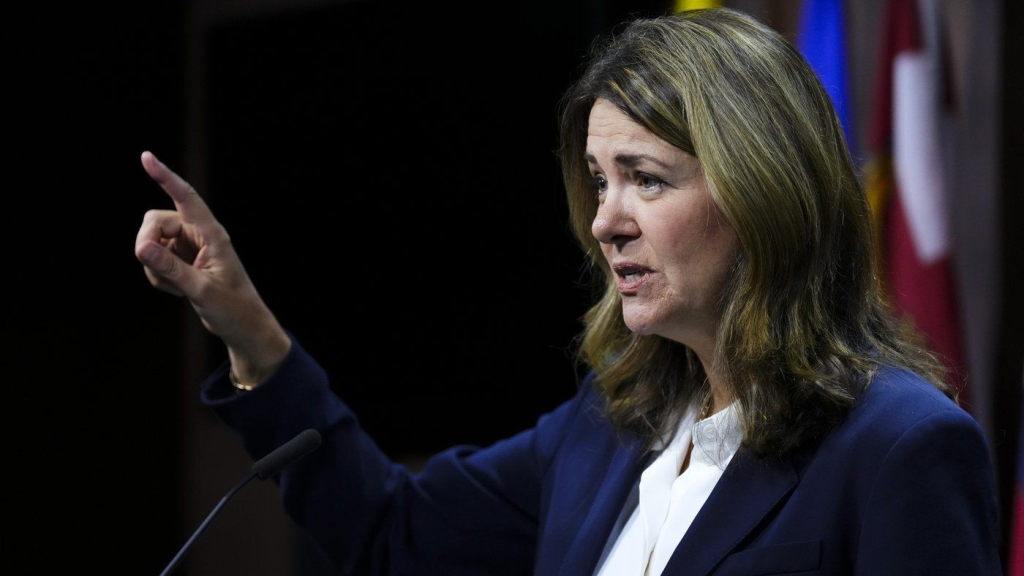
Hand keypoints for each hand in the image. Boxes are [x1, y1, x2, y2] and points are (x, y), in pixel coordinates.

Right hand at [135, 151, 290, 382]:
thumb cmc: (232, 308)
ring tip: (178, 287)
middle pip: (155, 221)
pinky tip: (177, 291)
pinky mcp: (181, 261)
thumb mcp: (201, 290)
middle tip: (151, 265)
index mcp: (213, 234)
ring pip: (151, 242)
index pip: (186, 198)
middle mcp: (199, 235)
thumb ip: (171, 268)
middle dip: (147, 243)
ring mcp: (189, 247)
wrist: (241, 326)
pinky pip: (154, 259)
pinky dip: (157, 276)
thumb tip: (141, 247)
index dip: (166, 177)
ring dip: (154, 266)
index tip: (147, 157)